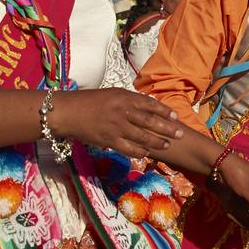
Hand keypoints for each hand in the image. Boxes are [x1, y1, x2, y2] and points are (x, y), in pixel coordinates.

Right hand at [51, 88, 185, 157]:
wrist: (68, 112)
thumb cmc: (91, 101)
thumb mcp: (112, 94)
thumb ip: (130, 100)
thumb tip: (148, 106)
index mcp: (124, 98)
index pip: (150, 104)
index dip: (165, 111)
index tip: (175, 117)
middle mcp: (123, 112)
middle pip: (151, 122)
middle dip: (167, 128)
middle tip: (179, 134)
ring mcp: (117, 127)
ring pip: (143, 137)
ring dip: (157, 142)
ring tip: (167, 145)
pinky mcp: (109, 140)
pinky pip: (129, 149)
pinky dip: (140, 152)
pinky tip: (148, 154)